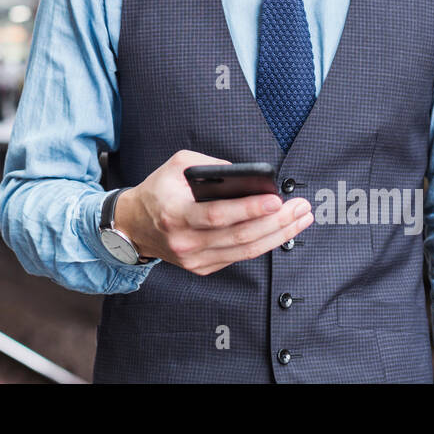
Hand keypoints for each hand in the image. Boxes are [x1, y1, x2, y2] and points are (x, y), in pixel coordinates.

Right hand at [116, 150, 313, 275]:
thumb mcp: (177, 165)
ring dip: (278, 235)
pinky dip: (263, 244)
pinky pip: (239, 257)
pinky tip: (280, 231)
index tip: (277, 200)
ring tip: (300, 219)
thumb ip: (210, 165)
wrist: (133, 224)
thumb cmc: (158, 191)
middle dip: (276, 222)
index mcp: (175, 214)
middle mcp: (185, 241)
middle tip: (300, 208)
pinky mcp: (202, 268)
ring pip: (245, 251)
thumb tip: (247, 173)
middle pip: (239, 236)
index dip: (249, 209)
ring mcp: (194, 259)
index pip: (218, 215)